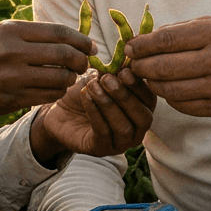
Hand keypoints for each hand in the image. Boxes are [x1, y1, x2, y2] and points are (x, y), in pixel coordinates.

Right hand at [0, 21, 94, 130]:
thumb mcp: (1, 36)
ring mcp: (12, 77)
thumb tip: (74, 38)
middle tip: (85, 65)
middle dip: (82, 61)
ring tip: (68, 78)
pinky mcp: (12, 99)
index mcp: (11, 30)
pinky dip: (57, 93)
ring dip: (70, 80)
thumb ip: (33, 35)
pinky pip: (48, 96)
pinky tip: (54, 89)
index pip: (59, 33)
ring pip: (60, 78)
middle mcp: (12, 52)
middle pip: (65, 55)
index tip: (92, 46)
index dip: (82, 40)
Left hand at [30, 67, 155, 162]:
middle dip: (125, 97)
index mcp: (142, 109)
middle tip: (107, 80)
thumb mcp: (101, 79)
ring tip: (93, 87)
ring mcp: (120, 143)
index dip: (139, 86)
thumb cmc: (86, 93)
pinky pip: (103, 132)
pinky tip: (86, 97)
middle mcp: (137, 130)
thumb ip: (115, 73)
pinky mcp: (101, 149)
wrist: (60, 111)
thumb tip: (126, 61)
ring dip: (108, 104)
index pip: (150, 100)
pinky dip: (95, 112)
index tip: (124, 71)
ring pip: (123, 127)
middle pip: (143, 117)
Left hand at [126, 16, 210, 123]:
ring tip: (147, 78)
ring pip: (170, 90)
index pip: (166, 40)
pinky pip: (184, 106)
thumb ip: (181, 30)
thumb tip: (144, 39)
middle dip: (141, 67)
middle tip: (132, 65)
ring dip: (152, 85)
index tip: (129, 47)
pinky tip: (167, 89)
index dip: (141, 46)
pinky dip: (170, 98)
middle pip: (164, 67)